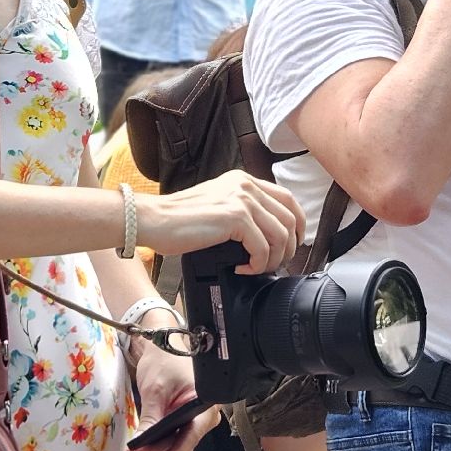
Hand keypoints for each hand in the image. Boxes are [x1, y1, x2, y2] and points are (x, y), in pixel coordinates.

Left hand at [122, 344, 217, 450]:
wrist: (165, 346)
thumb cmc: (165, 361)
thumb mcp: (155, 391)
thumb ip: (150, 419)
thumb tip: (138, 446)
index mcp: (205, 407)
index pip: (187, 439)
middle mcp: (205, 417)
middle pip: (181, 446)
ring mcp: (195, 421)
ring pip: (177, 447)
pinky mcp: (184, 422)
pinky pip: (176, 441)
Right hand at [135, 170, 302, 274]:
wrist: (152, 219)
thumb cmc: (177, 220)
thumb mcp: (217, 205)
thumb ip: (241, 210)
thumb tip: (265, 235)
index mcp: (243, 181)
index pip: (287, 199)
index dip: (297, 225)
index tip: (293, 244)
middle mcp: (246, 186)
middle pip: (290, 218)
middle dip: (289, 247)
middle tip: (276, 264)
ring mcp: (242, 199)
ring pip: (280, 234)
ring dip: (273, 259)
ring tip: (257, 269)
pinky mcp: (236, 217)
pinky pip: (263, 247)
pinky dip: (257, 264)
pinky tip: (243, 269)